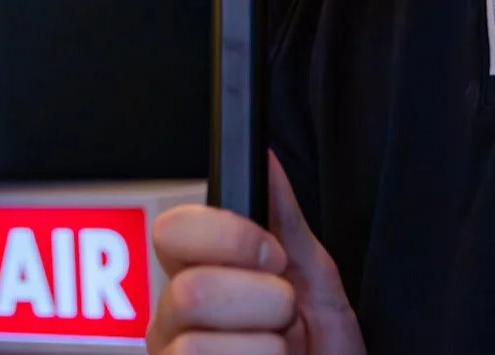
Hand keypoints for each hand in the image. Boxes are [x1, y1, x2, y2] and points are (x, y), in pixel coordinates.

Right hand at [147, 152, 364, 354]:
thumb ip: (285, 219)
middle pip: (190, 292)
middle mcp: (174, 320)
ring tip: (277, 351)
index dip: (227, 237)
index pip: (171, 231)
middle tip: (285, 313)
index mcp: (198, 274)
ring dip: (263, 348)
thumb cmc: (323, 346)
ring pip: (195, 346)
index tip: (273, 254)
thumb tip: (267, 159)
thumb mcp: (313, 276)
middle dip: (262, 301)